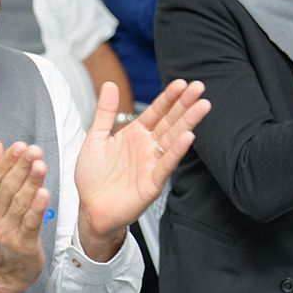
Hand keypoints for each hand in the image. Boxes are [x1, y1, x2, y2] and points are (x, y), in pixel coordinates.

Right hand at [0, 141, 49, 292]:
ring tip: (40, 165)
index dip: (7, 161)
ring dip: (31, 183)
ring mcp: (7, 231)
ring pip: (19, 203)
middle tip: (33, 150)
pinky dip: (37, 208)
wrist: (8, 268)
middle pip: (8, 188)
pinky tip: (44, 194)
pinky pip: (30, 223)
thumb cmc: (6, 227)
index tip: (19, 146)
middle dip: (21, 167)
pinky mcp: (22, 244)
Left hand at [75, 80, 210, 261]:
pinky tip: (188, 137)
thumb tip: (110, 85)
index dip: (168, 97)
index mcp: (135, 135)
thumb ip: (105, 112)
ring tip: (202, 106)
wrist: (90, 209)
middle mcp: (147, 147)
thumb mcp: (95, 138)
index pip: (156, 112)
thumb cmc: (93, 178)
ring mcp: (152, 164)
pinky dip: (177, 151)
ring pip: (173, 140)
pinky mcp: (152, 183)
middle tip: (199, 87)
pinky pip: (166, 164)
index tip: (181, 83)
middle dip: (185, 104)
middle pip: (170, 122)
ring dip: (188, 123)